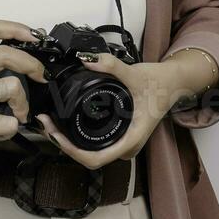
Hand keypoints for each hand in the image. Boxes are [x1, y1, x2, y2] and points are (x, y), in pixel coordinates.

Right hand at [0, 19, 47, 165]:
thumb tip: (32, 42)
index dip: (17, 28)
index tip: (35, 36)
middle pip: (6, 54)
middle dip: (32, 64)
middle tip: (42, 76)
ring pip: (13, 86)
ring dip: (23, 103)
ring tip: (17, 113)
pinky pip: (10, 121)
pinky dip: (14, 126)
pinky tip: (4, 128)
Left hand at [35, 52, 182, 170]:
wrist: (172, 84)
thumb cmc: (159, 84)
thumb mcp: (135, 74)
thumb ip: (111, 66)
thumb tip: (87, 59)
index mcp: (131, 139)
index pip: (96, 158)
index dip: (72, 151)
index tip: (57, 135)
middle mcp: (125, 147)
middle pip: (88, 158)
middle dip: (64, 145)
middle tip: (46, 125)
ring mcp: (121, 143)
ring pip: (90, 154)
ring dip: (68, 143)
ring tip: (50, 124)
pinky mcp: (117, 137)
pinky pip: (94, 146)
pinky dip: (76, 139)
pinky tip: (64, 125)